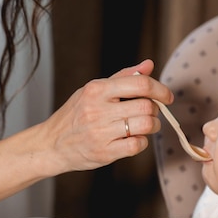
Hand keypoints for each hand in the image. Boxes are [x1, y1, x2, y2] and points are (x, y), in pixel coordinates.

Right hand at [39, 59, 173, 172]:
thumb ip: (123, 77)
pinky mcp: (104, 152)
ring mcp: (100, 132)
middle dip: (155, 110)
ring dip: (152, 126)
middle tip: (150, 113)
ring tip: (145, 126)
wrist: (51, 144)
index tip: (166, 97)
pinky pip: (136, 145)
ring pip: (145, 125)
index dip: (160, 89)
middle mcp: (98, 110)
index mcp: (97, 90)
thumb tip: (148, 65)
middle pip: (146, 106)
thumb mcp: (94, 90)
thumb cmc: (75, 115)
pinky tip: (134, 139)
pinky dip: (141, 142)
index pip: (139, 83)